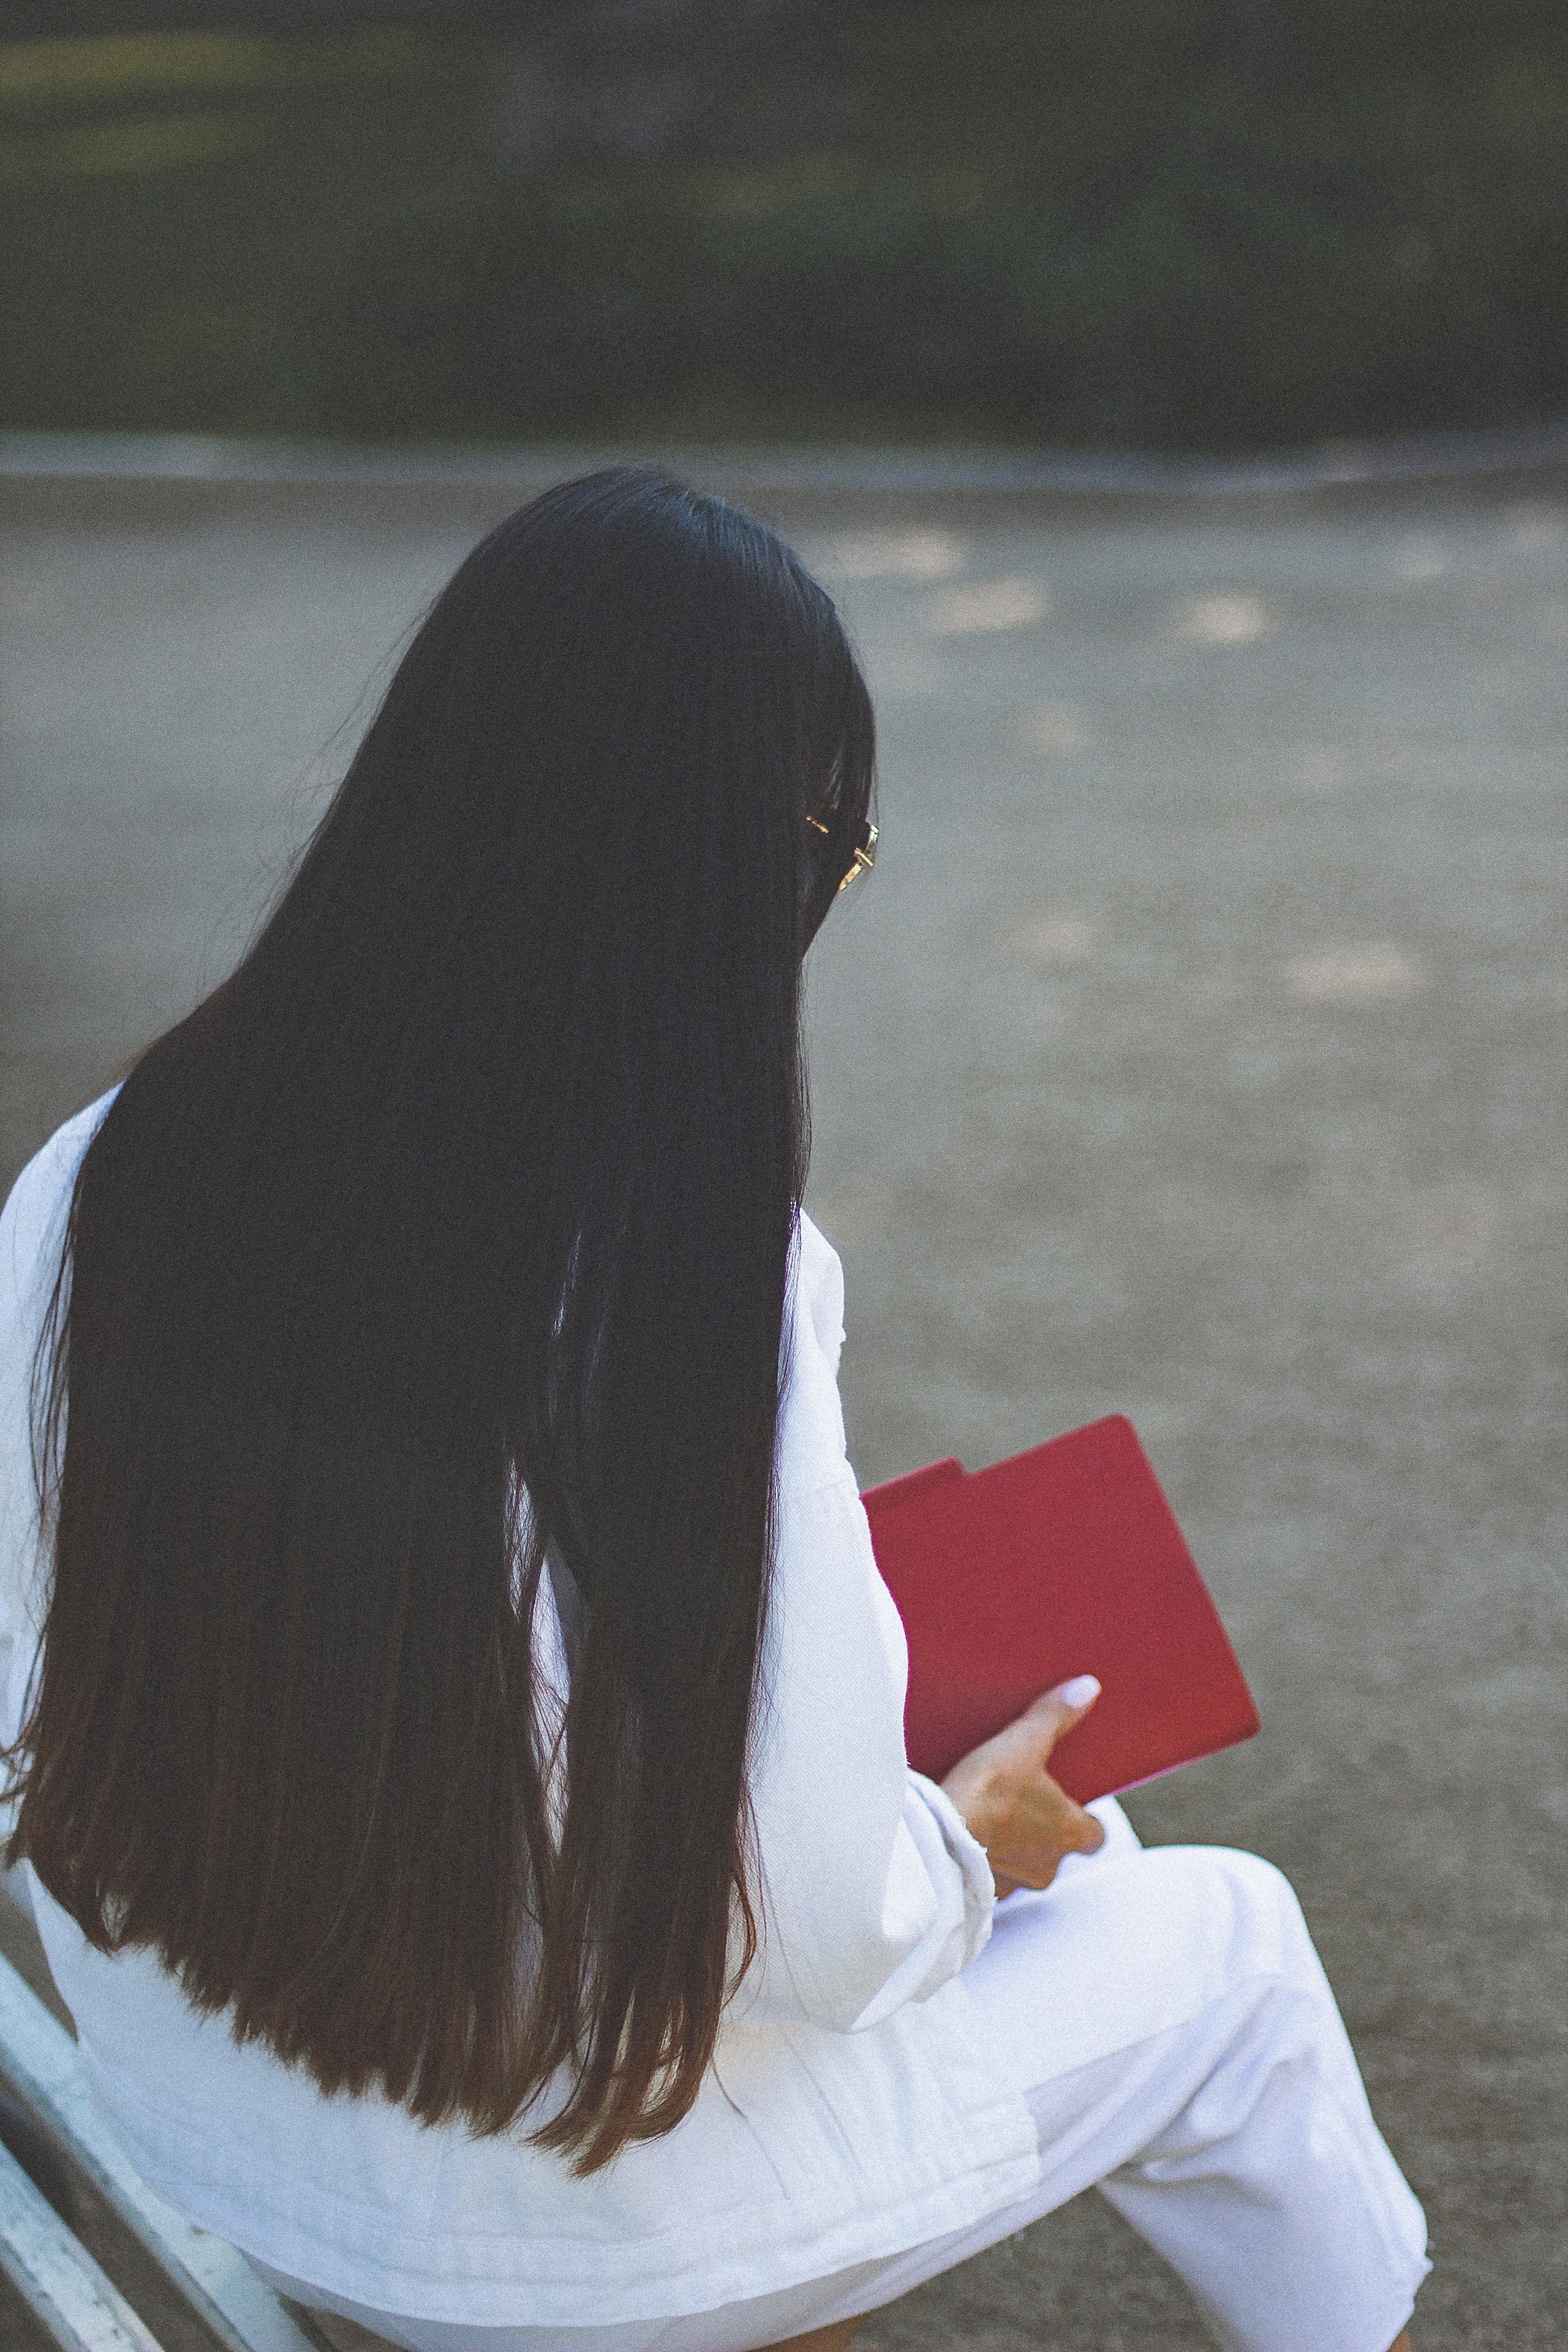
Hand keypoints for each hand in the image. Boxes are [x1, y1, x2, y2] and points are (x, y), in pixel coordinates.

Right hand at [940, 1676, 1105, 1897]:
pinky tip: (967, 1838)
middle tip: (1025, 1803)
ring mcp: (1016, 1882)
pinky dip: (984, 1861)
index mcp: (1070, 1833)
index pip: (1097, 1835)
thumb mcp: (1024, 1741)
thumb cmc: (990, 1788)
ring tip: (992, 1819)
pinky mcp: (982, 1891)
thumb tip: (1090, 1687)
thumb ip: (1056, 1716)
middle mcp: (1049, 1866)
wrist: (940, 1832)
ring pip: (1024, 1866)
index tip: (1073, 1802)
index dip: (1087, 1820)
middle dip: (1045, 1831)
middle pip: (1059, 1850)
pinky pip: (992, 1876)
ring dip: (1013, 1847)